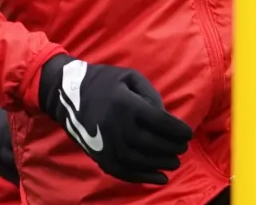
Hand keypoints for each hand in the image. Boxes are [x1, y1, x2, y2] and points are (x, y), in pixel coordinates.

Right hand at [39, 55, 192, 185]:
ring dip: (161, 164)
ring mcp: (106, 144)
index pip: (160, 123)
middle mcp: (116, 126)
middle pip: (152, 144)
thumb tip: (167, 120)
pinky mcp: (99, 156)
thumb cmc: (103, 81)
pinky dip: (143, 178)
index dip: (178, 131)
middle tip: (183, 148)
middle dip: (172, 148)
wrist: (66, 94)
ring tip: (174, 162)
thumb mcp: (130, 77)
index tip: (188, 134)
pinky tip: (159, 178)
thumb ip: (151, 96)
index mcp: (126, 104)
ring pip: (140, 161)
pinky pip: (124, 172)